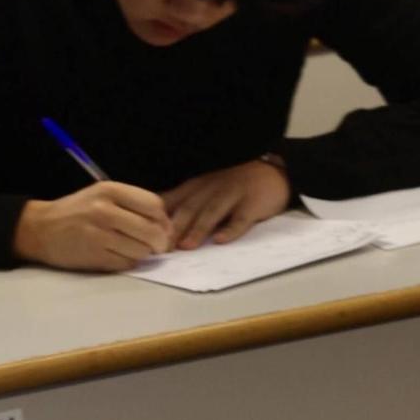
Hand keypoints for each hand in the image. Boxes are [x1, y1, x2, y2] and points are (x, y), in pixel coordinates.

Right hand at [14, 181, 171, 271]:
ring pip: (141, 250)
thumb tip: (167, 225)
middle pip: (152, 231)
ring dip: (143, 253)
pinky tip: (119, 255)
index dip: (164, 220)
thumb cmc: (77, 210)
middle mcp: (105, 210)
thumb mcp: (103, 195)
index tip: (163, 227)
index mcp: (111, 190)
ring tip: (132, 248)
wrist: (39, 229)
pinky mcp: (93, 256)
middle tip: (158, 246)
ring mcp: (98, 235)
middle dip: (161, 242)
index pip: (154, 205)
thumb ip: (133, 204)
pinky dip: (129, 262)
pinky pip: (126, 263)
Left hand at [162, 158, 290, 248]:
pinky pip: (241, 218)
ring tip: (186, 247)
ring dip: (197, 229)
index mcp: (197, 186)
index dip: (158, 218)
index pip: (172, 200)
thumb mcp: (207, 187)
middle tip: (160, 249)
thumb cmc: (235, 184)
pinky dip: (231, 229)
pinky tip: (221, 240)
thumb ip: (185, 202)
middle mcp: (212, 188)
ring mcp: (233, 194)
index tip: (144, 236)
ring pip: (212, 212)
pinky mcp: (253, 203)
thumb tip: (156, 226)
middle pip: (189, 208)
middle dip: (173, 228)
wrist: (274, 171)